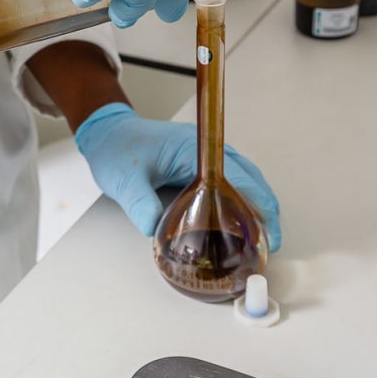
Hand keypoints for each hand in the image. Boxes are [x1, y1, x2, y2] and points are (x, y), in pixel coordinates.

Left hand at [74, 103, 280, 249]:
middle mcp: (206, 150)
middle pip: (250, 178)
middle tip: (269, 244)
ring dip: (255, 206)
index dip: (258, 205)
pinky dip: (240, 202)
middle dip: (264, 211)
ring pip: (243, 180)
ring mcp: (205, 157)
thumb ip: (139, 205)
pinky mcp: (198, 166)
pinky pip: (229, 183)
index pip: (239, 177)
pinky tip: (238, 223)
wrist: (107, 134)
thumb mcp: (124, 180)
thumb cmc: (116, 149)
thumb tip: (155, 230)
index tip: (268, 232)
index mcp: (194, 149)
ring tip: (260, 238)